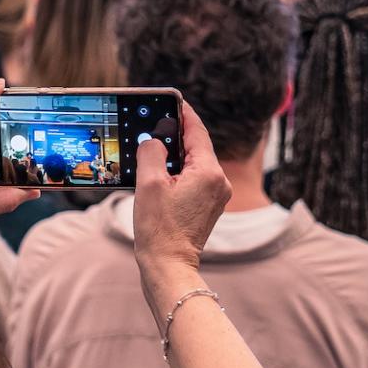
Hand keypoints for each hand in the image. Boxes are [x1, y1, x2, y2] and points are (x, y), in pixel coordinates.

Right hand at [133, 100, 230, 313]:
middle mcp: (218, 181)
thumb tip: (154, 141)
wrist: (169, 266)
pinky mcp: (209, 206)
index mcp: (208, 172)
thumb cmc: (159, 229)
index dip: (183, 114)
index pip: (197, 131)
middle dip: (176, 136)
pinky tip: (160, 174)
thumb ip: (151, 152)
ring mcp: (216, 195)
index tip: (173, 101)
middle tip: (155, 123)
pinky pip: (195, 179)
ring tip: (152, 149)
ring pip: (195, 163)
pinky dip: (179, 172)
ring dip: (175, 156)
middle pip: (196, 147)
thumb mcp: (149, 183)